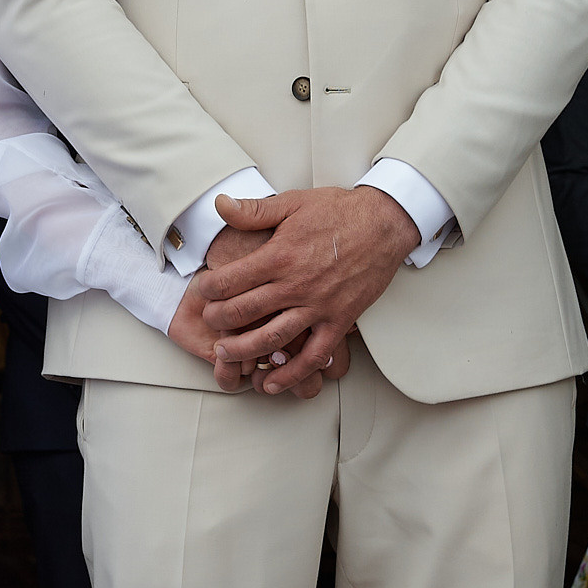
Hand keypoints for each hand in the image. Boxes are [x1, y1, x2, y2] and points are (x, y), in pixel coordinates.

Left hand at [197, 188, 419, 395]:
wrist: (384, 224)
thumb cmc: (338, 212)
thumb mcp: (292, 203)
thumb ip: (254, 210)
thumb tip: (219, 204)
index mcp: (280, 255)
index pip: (231, 279)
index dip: (209, 288)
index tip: (203, 291)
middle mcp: (295, 285)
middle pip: (245, 312)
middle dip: (219, 320)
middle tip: (209, 322)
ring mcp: (318, 307)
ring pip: (273, 338)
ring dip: (244, 351)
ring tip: (225, 355)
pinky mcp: (339, 321)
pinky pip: (313, 356)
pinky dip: (291, 374)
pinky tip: (271, 384)